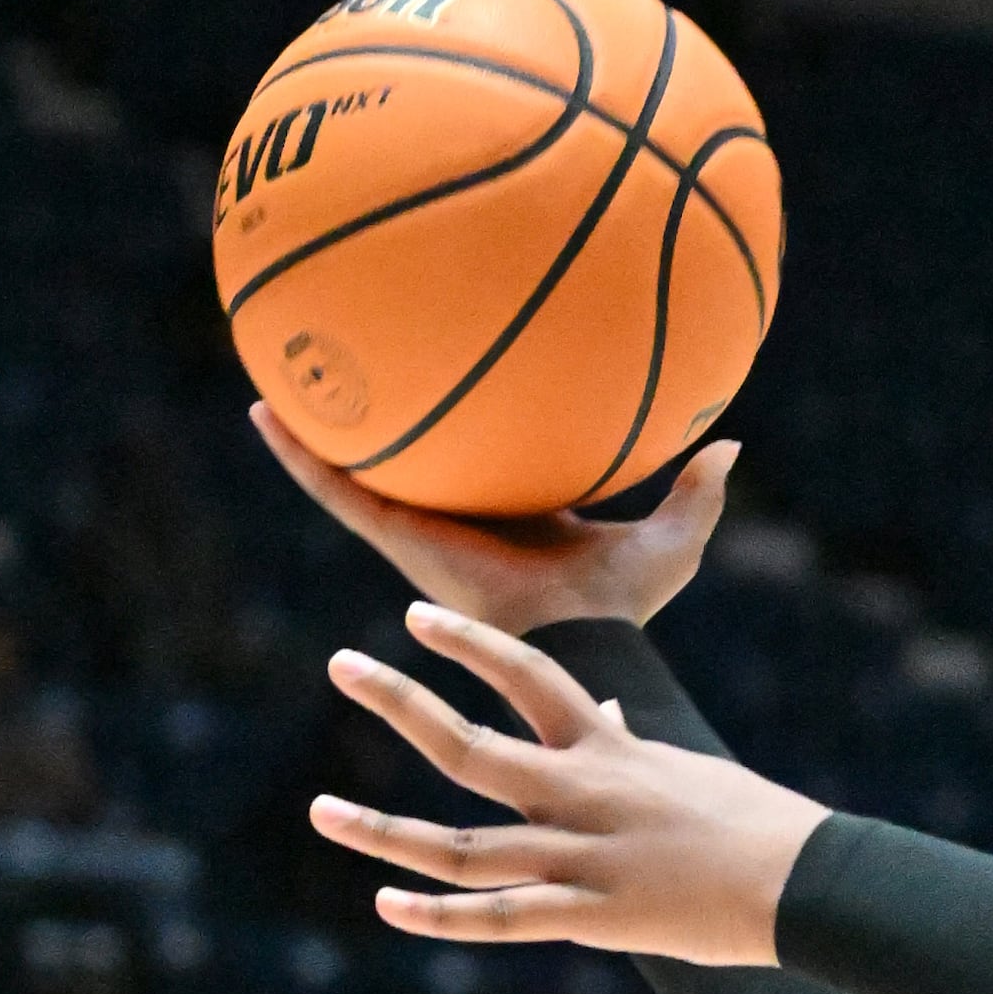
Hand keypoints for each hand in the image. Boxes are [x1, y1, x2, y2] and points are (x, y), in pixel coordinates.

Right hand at [255, 403, 736, 632]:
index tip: (444, 379)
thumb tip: (727, 441)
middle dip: (381, 419)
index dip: (467, 425)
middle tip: (343, 360)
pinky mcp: (399, 535)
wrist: (576, 634)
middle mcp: (460, 514)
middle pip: (413, 459)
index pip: (484, 460)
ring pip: (357, 468)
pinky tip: (265, 411)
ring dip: (317, 426)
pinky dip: (301, 453)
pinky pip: (338, 488)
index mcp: (515, 509)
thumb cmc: (623, 600)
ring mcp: (422, 524)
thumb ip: (695, 494)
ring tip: (274, 372)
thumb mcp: (669, 538)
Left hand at [310, 601, 830, 964]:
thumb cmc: (759, 823)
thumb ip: (629, 738)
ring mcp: (582, 857)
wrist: (808, 881)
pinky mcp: (592, 917)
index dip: (469, 643)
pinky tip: (386, 906)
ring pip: (460, 845)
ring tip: (320, 810)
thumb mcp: (687, 767)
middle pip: (469, 746)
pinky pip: (499, 919)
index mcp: (611, 749)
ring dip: (381, 829)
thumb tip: (601, 702)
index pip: (530, 674)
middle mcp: (583, 794)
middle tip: (342, 666)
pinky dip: (438, 917)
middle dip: (399, 703)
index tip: (412, 618)